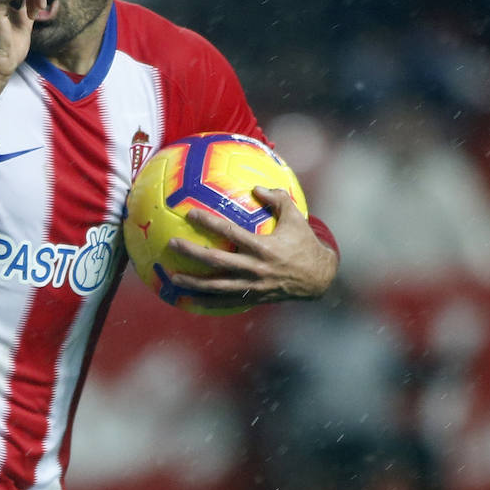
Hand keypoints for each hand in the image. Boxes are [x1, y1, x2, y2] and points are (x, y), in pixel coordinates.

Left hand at [164, 187, 338, 311]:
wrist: (318, 278)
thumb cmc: (305, 244)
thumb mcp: (296, 218)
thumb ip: (277, 199)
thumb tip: (256, 187)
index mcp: (263, 247)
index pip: (230, 232)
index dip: (209, 222)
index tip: (190, 214)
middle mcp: (255, 268)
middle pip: (216, 261)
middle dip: (192, 253)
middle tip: (171, 245)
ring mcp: (252, 285)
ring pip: (217, 286)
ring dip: (193, 282)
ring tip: (172, 278)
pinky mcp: (253, 298)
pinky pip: (226, 302)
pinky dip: (207, 302)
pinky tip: (190, 300)